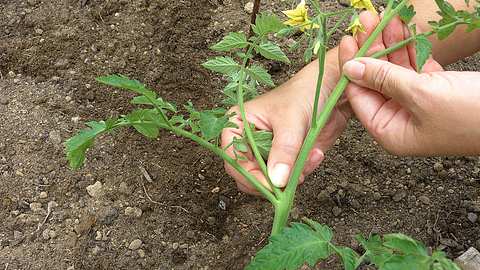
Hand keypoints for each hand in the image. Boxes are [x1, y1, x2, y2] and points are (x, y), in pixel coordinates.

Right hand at [221, 48, 350, 193]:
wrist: (331, 92)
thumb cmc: (303, 95)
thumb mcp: (290, 122)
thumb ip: (283, 152)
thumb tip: (276, 181)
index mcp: (238, 125)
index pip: (234, 159)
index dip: (249, 175)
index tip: (272, 184)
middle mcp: (249, 140)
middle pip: (247, 175)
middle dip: (272, 179)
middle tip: (291, 178)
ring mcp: (267, 152)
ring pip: (269, 180)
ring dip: (292, 175)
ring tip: (310, 156)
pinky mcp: (286, 160)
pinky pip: (288, 178)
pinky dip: (304, 171)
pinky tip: (316, 154)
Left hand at [339, 12, 479, 155]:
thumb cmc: (470, 114)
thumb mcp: (421, 95)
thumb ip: (384, 80)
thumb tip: (351, 68)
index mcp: (390, 132)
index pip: (360, 97)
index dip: (353, 68)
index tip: (349, 40)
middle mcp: (400, 120)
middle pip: (376, 81)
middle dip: (371, 49)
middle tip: (364, 21)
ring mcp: (417, 106)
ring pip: (395, 71)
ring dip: (389, 44)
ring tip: (381, 17)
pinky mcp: (435, 91)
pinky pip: (415, 68)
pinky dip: (409, 49)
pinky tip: (401, 28)